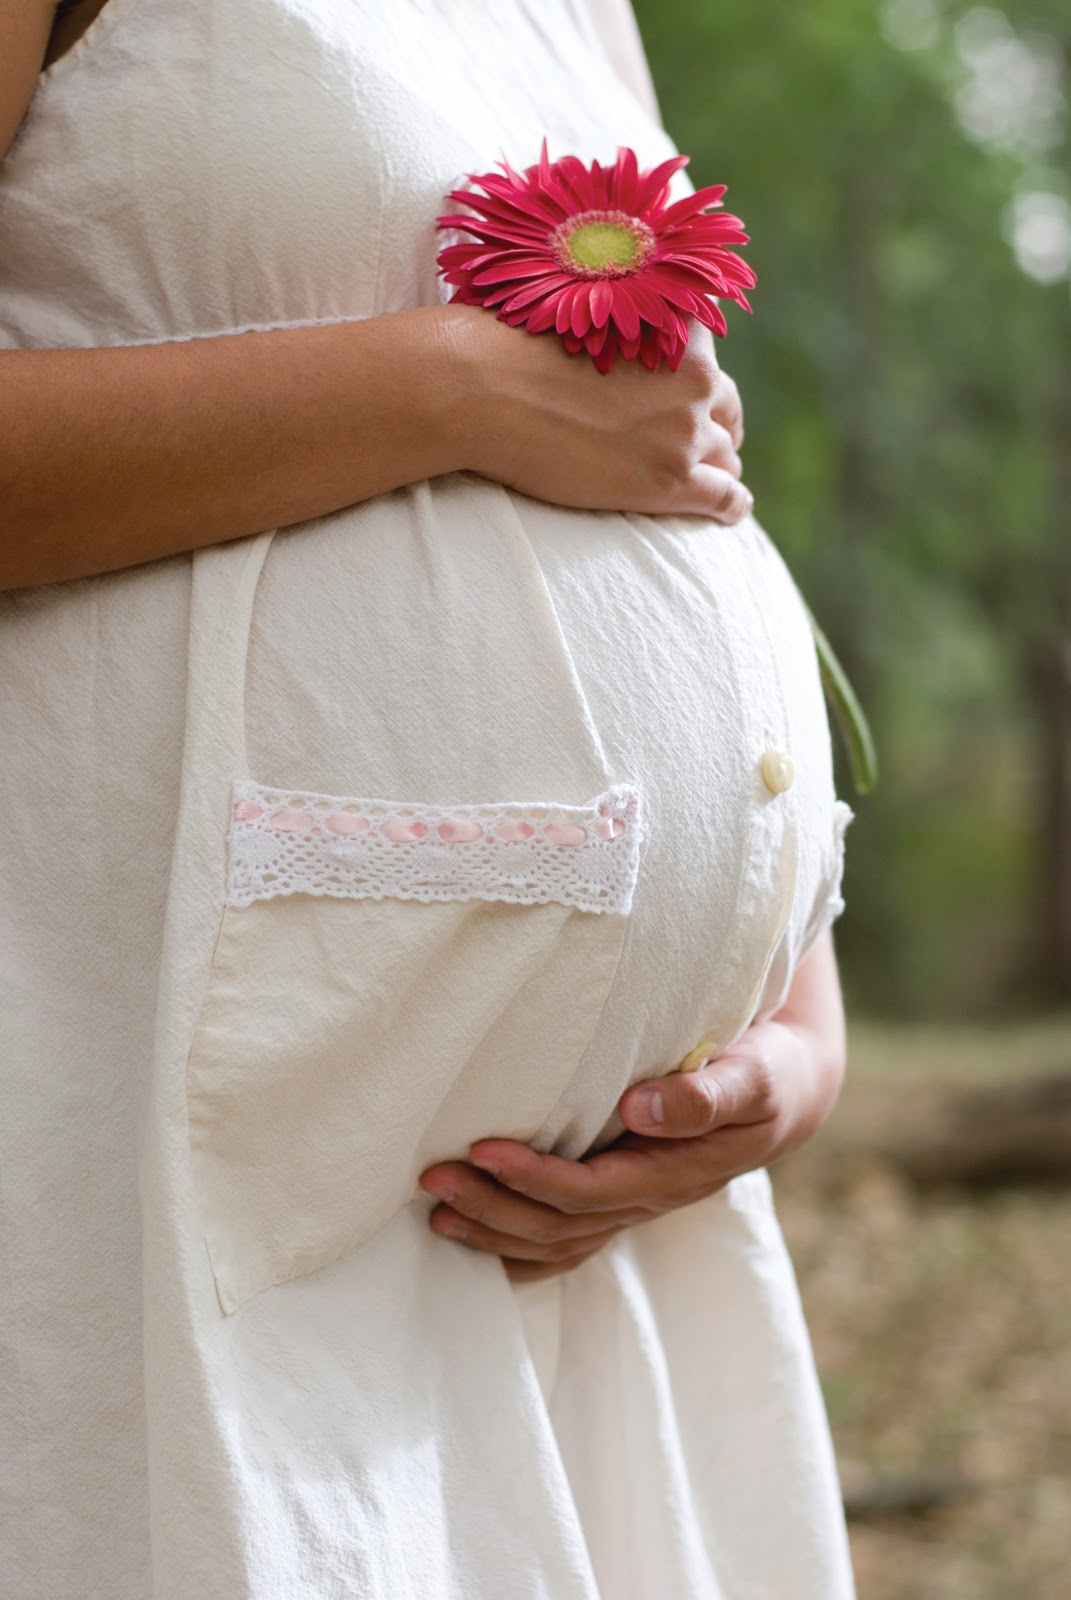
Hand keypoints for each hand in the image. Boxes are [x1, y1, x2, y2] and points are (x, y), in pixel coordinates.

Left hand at [419, 934, 844, 1281]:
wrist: (786, 1092)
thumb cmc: (765, 1071)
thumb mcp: (753, 1077)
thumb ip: (705, 1094)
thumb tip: (640, 1107)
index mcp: (678, 1173)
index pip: (594, 1190)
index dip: (536, 1177)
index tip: (483, 1149)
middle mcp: (652, 1200)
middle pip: (563, 1224)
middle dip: (495, 1207)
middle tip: (434, 1179)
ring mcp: (637, 1207)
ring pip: (558, 1241)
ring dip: (495, 1231)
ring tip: (435, 1211)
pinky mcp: (624, 1199)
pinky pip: (568, 1245)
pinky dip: (519, 1252)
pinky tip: (474, 1243)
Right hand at [438, 304, 750, 524]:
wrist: (485, 391)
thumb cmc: (512, 345)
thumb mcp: (579, 309)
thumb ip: (612, 318)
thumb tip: (612, 319)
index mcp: (676, 328)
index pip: (708, 362)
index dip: (696, 386)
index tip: (684, 401)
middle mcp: (695, 377)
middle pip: (725, 412)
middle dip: (715, 429)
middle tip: (698, 447)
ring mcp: (686, 432)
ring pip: (724, 459)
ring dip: (715, 469)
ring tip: (706, 484)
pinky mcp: (671, 481)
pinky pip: (725, 499)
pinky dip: (732, 506)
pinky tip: (731, 514)